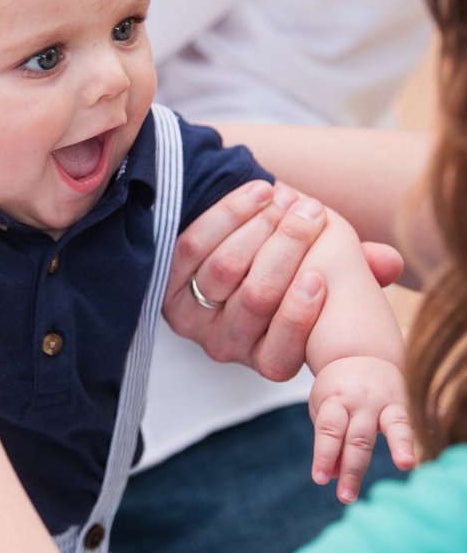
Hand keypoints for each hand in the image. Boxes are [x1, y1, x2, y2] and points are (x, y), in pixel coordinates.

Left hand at [164, 181, 403, 380]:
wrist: (225, 253)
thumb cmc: (289, 276)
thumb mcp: (323, 279)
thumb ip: (356, 273)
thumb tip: (388, 261)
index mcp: (268, 359)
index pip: (281, 349)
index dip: (299, 314)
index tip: (319, 276)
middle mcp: (225, 346)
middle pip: (257, 297)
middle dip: (287, 250)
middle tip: (310, 212)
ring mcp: (189, 317)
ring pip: (226, 267)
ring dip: (260, 226)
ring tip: (286, 198)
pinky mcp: (164, 282)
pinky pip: (194, 245)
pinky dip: (228, 214)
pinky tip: (258, 193)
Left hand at [309, 356, 414, 503]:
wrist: (361, 354)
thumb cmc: (339, 391)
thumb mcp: (326, 409)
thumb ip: (329, 441)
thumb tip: (334, 476)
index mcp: (333, 400)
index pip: (329, 430)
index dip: (324, 455)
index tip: (320, 479)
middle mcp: (357, 401)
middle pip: (354, 438)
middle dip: (349, 469)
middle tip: (345, 497)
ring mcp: (379, 403)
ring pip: (380, 433)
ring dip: (381, 459)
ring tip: (391, 475)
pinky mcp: (399, 406)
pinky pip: (403, 427)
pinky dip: (404, 444)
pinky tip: (407, 463)